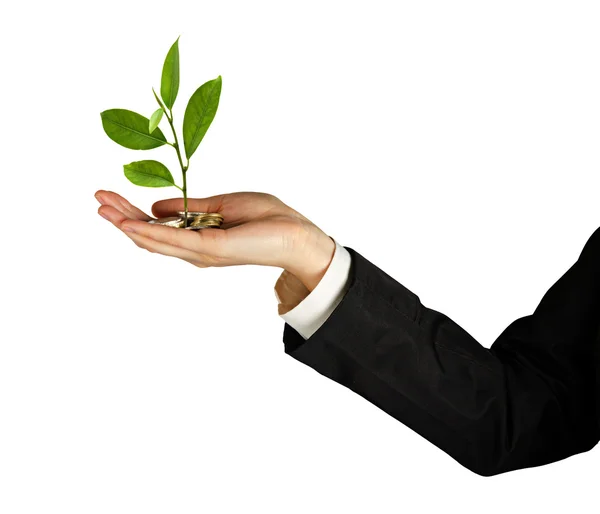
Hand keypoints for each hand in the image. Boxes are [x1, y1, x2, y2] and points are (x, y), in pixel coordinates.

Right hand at [95, 190, 335, 290]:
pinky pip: (174, 240)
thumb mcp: (221, 206)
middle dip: (121, 217)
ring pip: (155, 239)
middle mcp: (195, 250)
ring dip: (127, 223)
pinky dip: (150, 231)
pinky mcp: (212, 249)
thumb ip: (189, 207)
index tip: (109, 195)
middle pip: (150, 236)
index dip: (132, 213)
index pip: (157, 226)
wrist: (296, 233)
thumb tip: (157, 206)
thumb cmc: (267, 218)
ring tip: (103, 207)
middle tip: (97, 199)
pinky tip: (130, 223)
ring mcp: (202, 252)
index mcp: (198, 237)